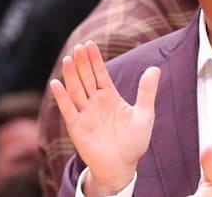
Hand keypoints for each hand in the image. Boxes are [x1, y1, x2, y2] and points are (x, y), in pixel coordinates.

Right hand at [50, 41, 160, 194]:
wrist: (123, 166)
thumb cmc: (134, 142)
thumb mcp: (145, 114)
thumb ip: (147, 92)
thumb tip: (155, 68)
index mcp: (110, 97)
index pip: (100, 73)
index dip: (94, 59)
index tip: (90, 44)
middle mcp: (95, 103)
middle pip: (86, 78)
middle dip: (82, 63)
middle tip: (79, 47)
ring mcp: (85, 114)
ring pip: (76, 90)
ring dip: (71, 75)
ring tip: (68, 59)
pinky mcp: (77, 128)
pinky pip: (68, 110)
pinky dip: (62, 97)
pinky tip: (56, 84)